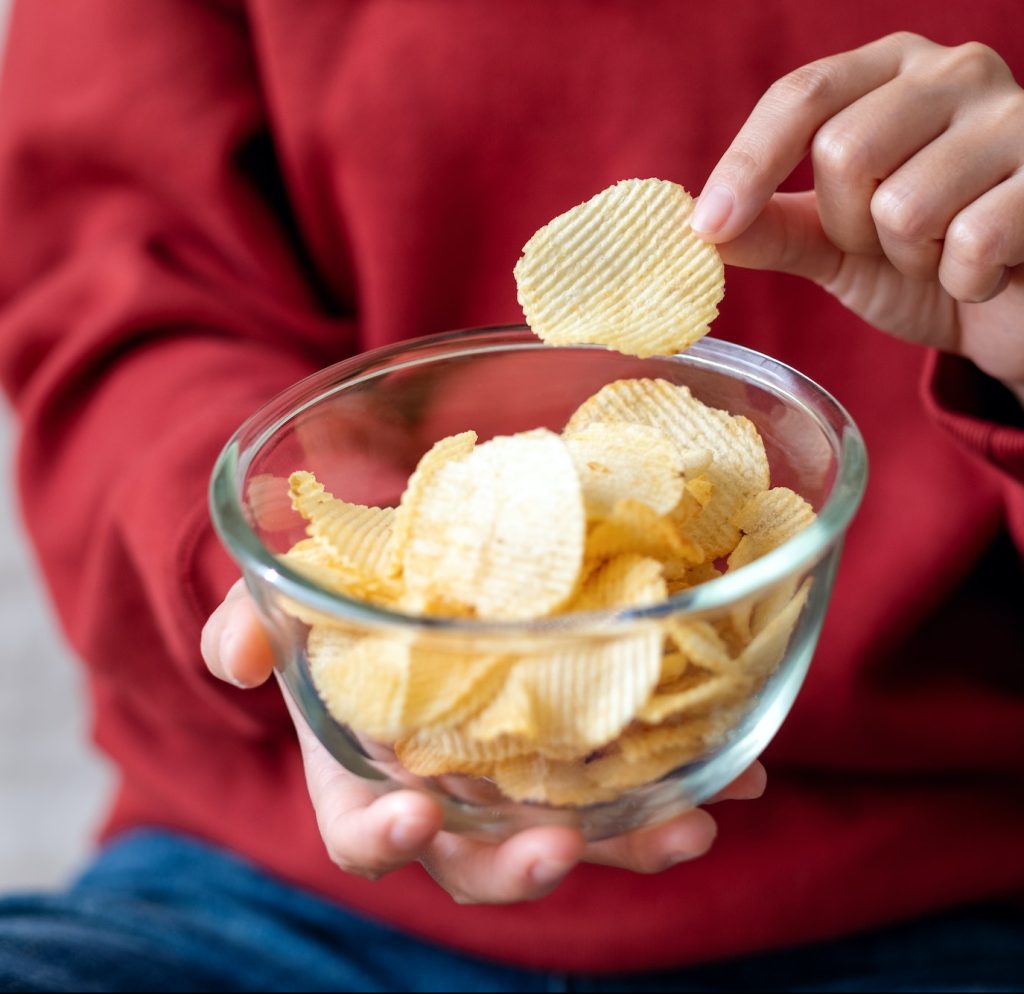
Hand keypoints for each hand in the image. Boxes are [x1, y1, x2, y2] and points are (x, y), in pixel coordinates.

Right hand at [201, 580, 766, 902]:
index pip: (361, 829)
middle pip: (476, 860)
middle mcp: (450, 788)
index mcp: (368, 765)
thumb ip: (259, 612)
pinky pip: (634, 778)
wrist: (435, 559)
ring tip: (692, 822)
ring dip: (631, 839)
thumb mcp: (305, 585)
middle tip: (566, 845)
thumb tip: (233, 655)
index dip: (384, 839)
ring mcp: (522, 774)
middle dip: (519, 864)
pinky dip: (687, 776)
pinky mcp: (586, 744)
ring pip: (574, 831)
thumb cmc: (358, 582)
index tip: (417, 817)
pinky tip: (742, 767)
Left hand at [692, 32, 1023, 404]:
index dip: (747, 164)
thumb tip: (695, 226)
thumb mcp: (836, 245)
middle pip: (845, 151)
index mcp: (891, 71)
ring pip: (905, 204)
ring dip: (910, 259)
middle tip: (888, 245)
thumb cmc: (924, 262)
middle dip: (849, 228)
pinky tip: (989, 271)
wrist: (1012, 305)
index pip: (802, 95)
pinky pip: (971, 242)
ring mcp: (1015, 116)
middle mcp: (955, 72)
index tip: (706, 227)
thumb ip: (773, 229)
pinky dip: (965, 280)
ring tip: (943, 254)